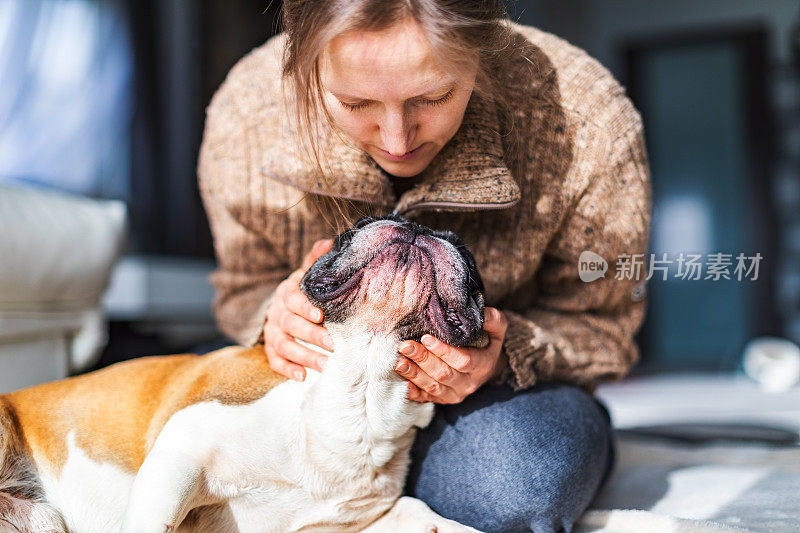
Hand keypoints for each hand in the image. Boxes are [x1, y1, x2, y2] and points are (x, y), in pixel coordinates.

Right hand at [264, 239, 333, 380]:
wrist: (283, 303)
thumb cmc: (304, 288)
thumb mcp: (308, 271)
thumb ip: (317, 257)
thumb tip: (331, 242)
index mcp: (286, 292)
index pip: (293, 299)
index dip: (305, 308)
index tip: (321, 316)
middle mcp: (276, 312)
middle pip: (289, 325)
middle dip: (311, 336)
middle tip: (333, 345)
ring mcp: (271, 332)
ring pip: (283, 346)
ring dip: (304, 357)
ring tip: (325, 366)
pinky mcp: (270, 348)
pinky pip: (274, 361)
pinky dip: (287, 370)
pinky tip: (303, 377)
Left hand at [394, 307, 507, 403]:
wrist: (486, 366)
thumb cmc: (487, 342)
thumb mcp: (496, 328)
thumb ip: (492, 319)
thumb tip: (481, 313)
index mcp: (482, 365)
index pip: (463, 360)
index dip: (444, 351)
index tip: (426, 337)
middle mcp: (468, 383)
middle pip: (443, 374)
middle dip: (423, 359)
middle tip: (405, 345)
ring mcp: (454, 394)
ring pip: (432, 386)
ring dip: (414, 374)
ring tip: (398, 362)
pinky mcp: (442, 399)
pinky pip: (425, 398)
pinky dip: (412, 391)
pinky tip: (402, 381)